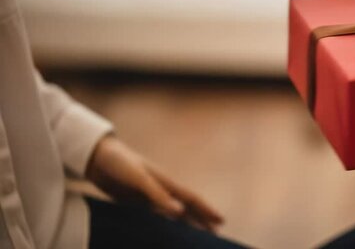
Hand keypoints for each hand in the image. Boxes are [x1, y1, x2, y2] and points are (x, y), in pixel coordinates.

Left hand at [86, 136, 222, 230]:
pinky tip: (166, 230)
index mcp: (166, 182)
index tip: (221, 221)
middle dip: (202, 218)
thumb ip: (158, 196)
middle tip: (215, 232)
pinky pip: (155, 215)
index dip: (207, 210)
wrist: (97, 156)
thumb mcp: (139, 179)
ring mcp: (149, 195)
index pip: (192, 199)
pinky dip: (165, 223)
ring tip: (196, 235)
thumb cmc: (120, 163)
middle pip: (186, 207)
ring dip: (186, 222)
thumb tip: (180, 212)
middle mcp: (161, 189)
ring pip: (173, 212)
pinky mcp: (134, 200)